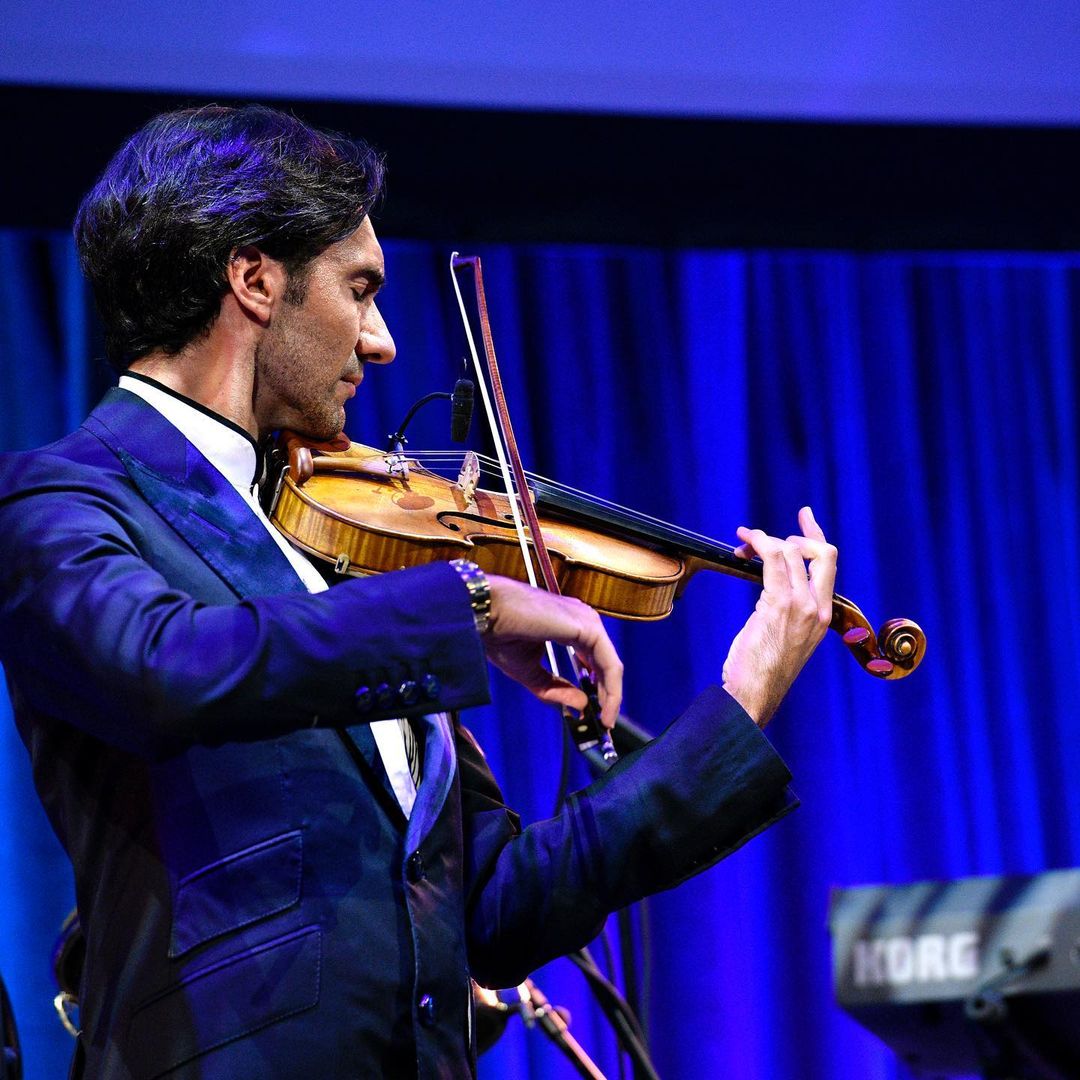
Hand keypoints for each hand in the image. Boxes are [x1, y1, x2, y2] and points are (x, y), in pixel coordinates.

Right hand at [481, 576, 622, 729]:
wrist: (488, 613)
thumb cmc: (501, 634)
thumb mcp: (529, 672)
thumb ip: (554, 689)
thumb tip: (581, 706)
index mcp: (570, 626)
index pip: (594, 661)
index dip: (597, 689)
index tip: (595, 715)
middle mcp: (583, 621)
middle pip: (605, 665)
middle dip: (607, 697)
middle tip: (603, 725)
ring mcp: (588, 622)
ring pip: (611, 666)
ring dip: (611, 697)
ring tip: (603, 722)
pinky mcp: (589, 628)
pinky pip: (609, 665)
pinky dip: (611, 690)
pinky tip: (603, 708)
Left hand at [722, 506, 836, 726]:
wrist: (755, 694)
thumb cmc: (761, 670)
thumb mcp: (785, 638)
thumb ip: (787, 612)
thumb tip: (772, 590)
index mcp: (824, 615)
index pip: (829, 565)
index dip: (816, 535)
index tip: (805, 516)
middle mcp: (818, 608)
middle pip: (820, 552)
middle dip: (793, 535)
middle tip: (761, 539)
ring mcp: (801, 606)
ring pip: (791, 552)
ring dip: (763, 540)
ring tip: (743, 544)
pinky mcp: (779, 605)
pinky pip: (772, 560)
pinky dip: (758, 544)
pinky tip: (744, 545)